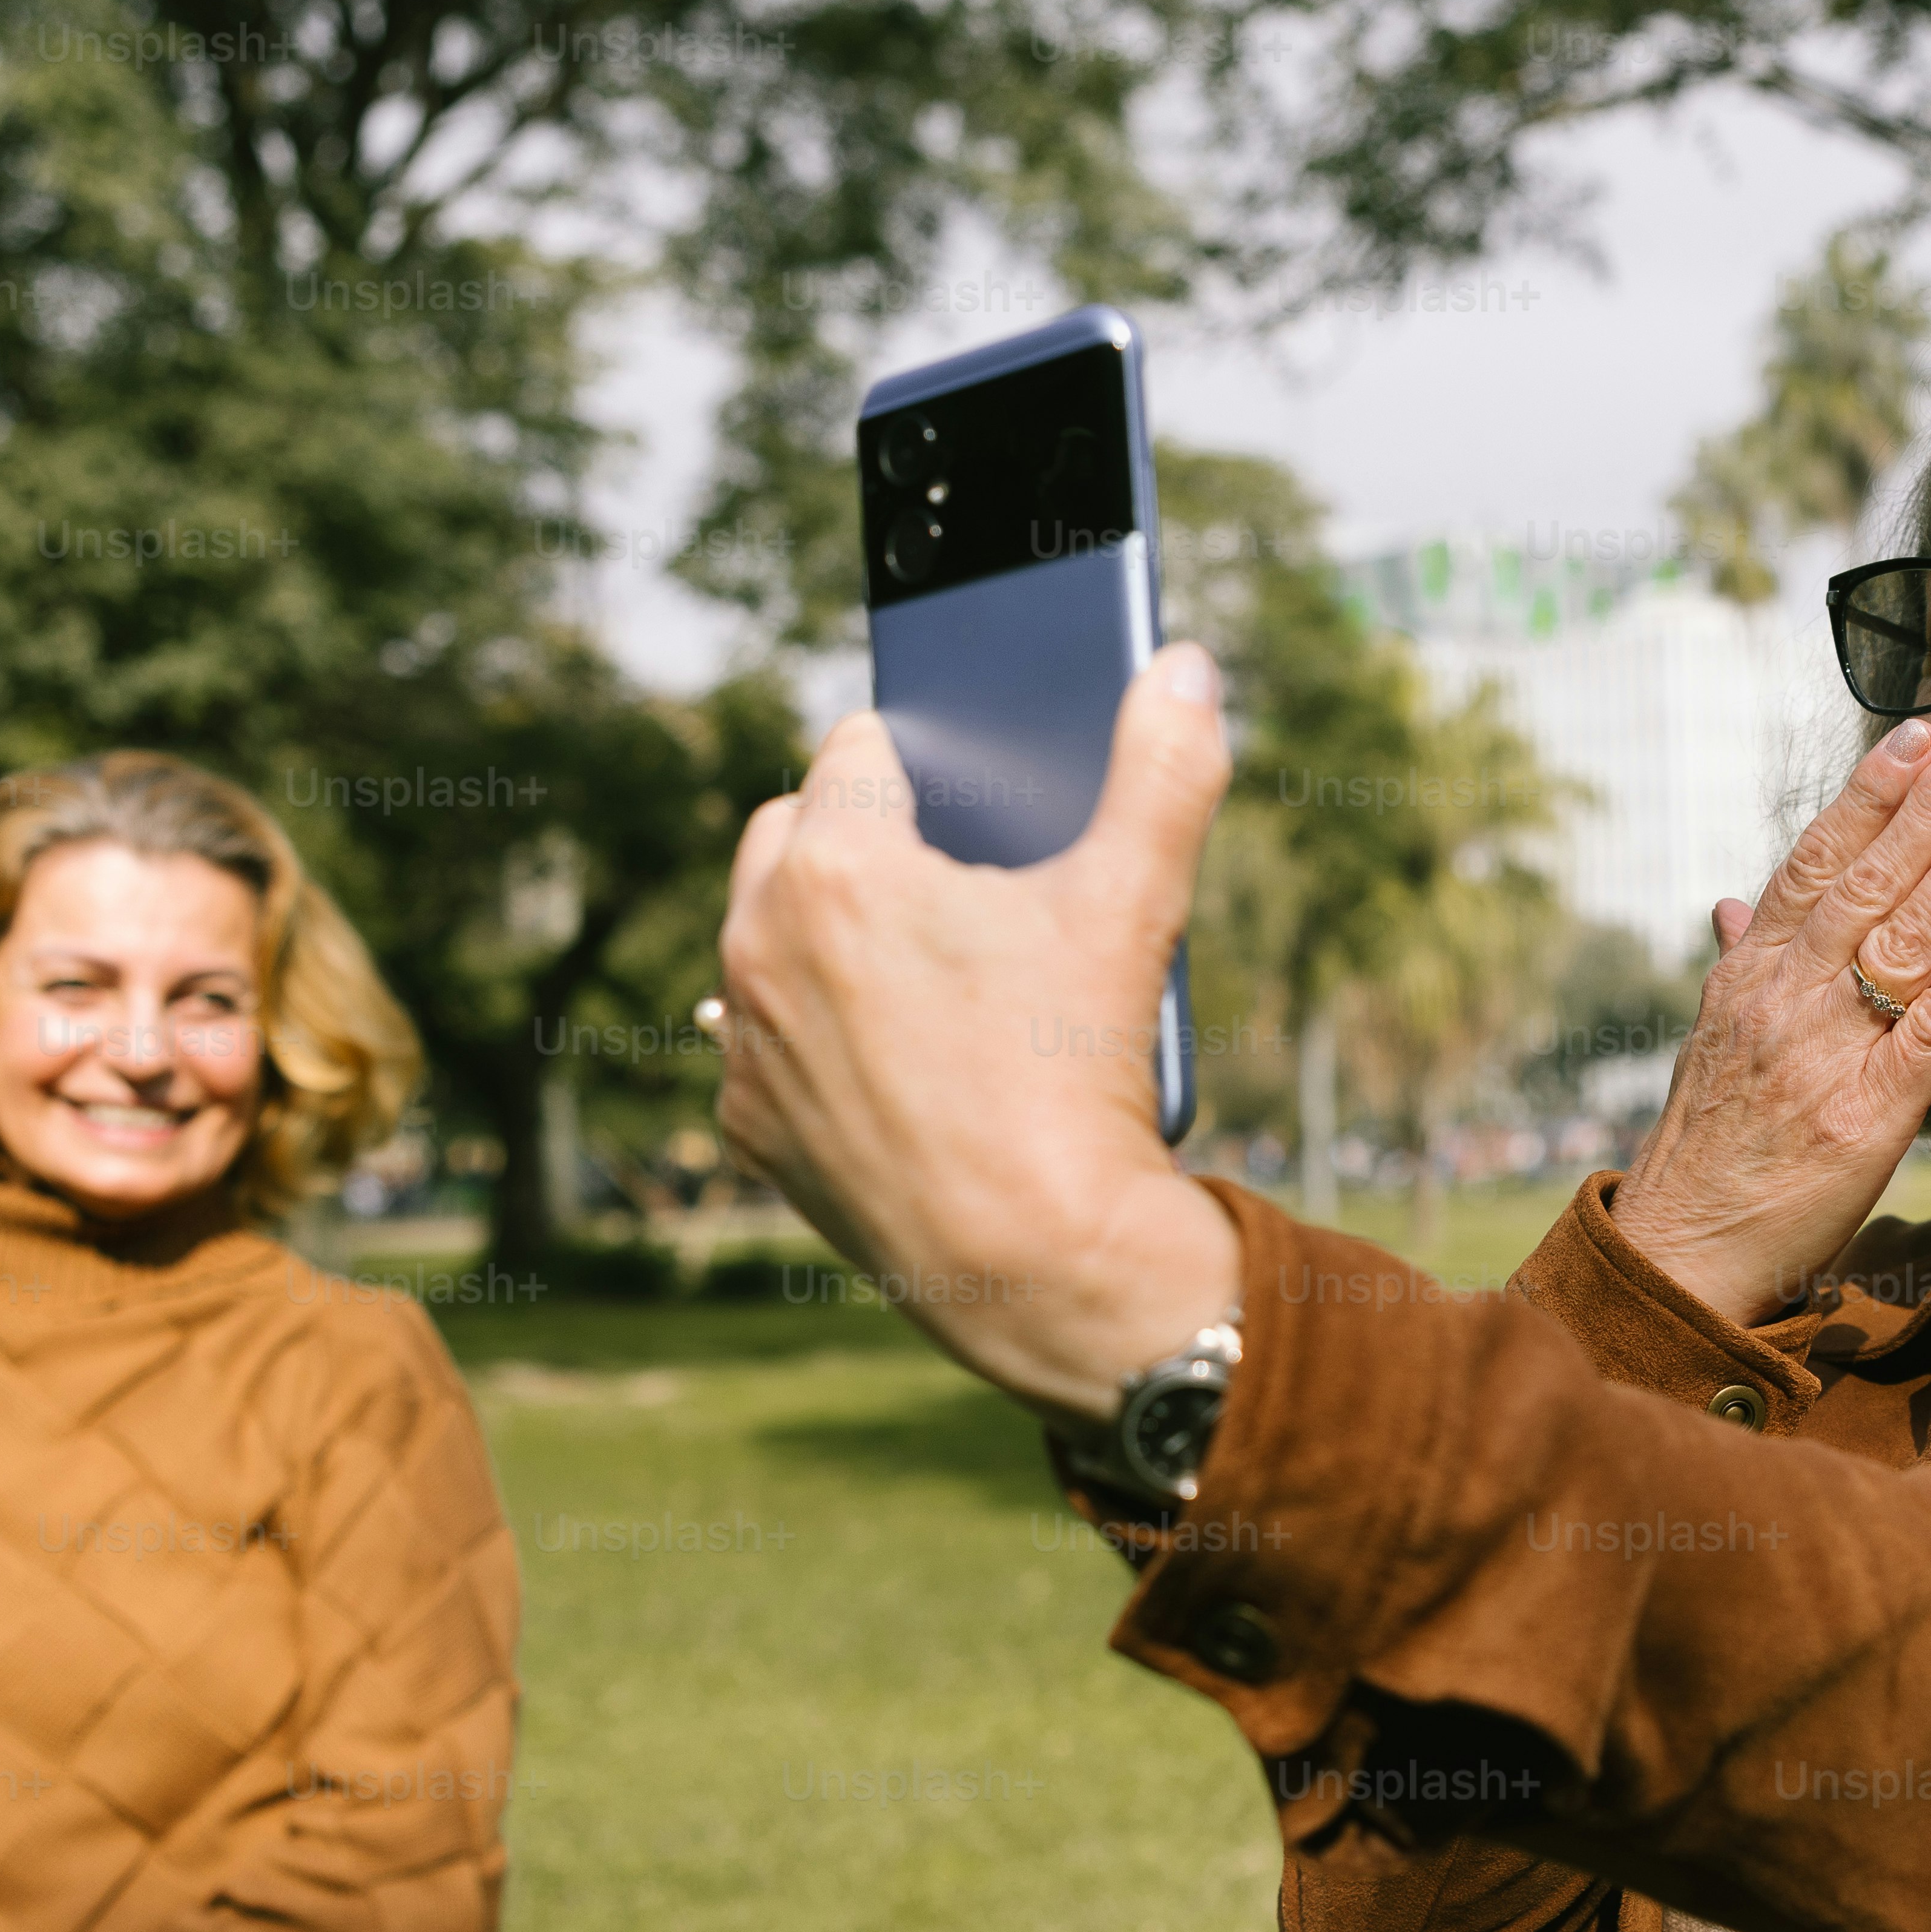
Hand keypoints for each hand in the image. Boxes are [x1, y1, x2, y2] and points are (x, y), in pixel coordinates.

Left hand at [713, 644, 1244, 1425]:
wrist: (1041, 1267)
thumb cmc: (1079, 1080)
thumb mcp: (1133, 907)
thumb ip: (1163, 768)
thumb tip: (1184, 663)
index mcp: (837, 865)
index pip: (856, 750)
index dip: (920, 757)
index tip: (955, 782)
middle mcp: (760, 942)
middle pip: (788, 829)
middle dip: (853, 833)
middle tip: (941, 868)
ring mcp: (746, 1040)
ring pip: (764, 934)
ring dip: (821, 927)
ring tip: (913, 952)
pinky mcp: (748, 1122)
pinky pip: (765, 1040)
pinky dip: (813, 1032)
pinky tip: (887, 1049)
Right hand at [1610, 717, 1930, 1328]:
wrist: (1683, 1252)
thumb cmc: (1707, 1147)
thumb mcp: (1709, 1041)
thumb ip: (1738, 966)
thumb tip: (1734, 902)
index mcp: (1748, 977)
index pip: (1814, 862)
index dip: (1868, 796)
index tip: (1916, 738)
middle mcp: (1784, 1000)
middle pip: (1865, 882)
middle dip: (1929, 807)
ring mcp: (1826, 1054)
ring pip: (1903, 937)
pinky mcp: (1869, 1115)